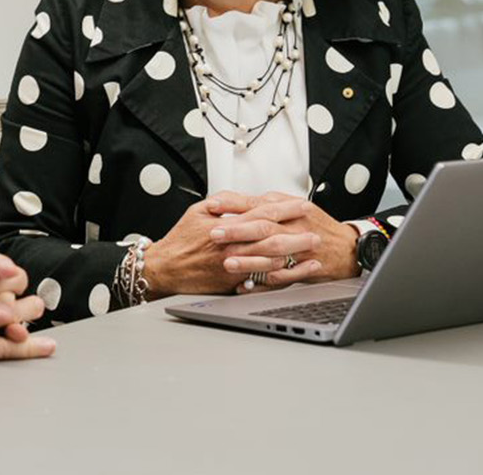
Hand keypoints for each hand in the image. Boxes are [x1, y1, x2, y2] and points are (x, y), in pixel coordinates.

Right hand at [142, 193, 318, 297]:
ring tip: (313, 252)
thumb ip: (222, 202)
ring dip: (296, 257)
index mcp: (227, 225)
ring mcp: (235, 266)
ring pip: (272, 261)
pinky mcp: (234, 283)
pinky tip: (295, 273)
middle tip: (316, 231)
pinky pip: (263, 281)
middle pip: (273, 237)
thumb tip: (243, 197)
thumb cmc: (181, 240)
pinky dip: (282, 277)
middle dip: (298, 234)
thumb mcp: (197, 211)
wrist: (166, 268)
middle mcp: (234, 246)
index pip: (264, 212)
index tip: (302, 205)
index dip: (286, 208)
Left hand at [209, 193, 357, 291]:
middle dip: (237, 230)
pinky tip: (247, 284)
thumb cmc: (318, 226)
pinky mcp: (306, 269)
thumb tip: (236, 200)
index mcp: (293, 208)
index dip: (234, 205)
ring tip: (227, 261)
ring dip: (248, 258)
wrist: (349, 248)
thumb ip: (268, 203)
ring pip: (272, 252)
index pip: (259, 204)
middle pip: (264, 226)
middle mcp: (297, 226)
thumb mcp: (295, 206)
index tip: (213, 207)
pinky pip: (283, 276)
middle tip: (215, 234)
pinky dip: (264, 281)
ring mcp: (302, 249)